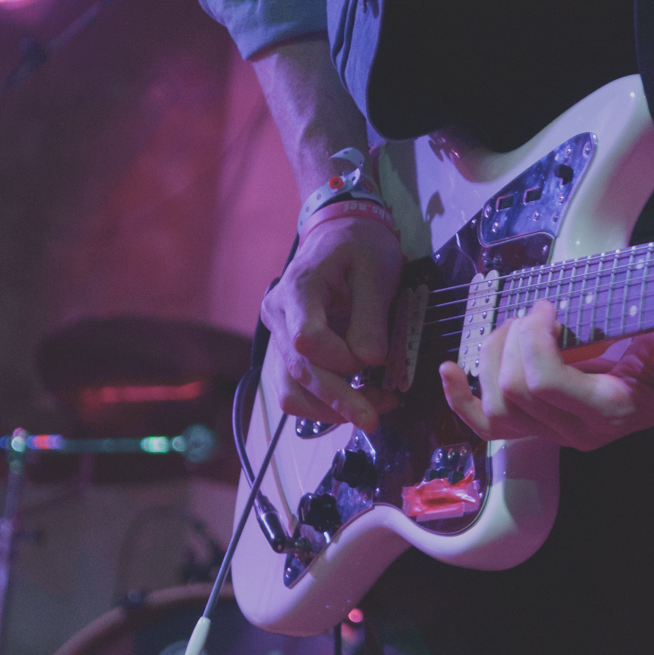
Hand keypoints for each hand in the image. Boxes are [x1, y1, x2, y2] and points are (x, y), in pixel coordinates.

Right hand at [261, 216, 402, 430]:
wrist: (339, 235)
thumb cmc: (360, 248)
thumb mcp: (376, 271)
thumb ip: (371, 316)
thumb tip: (371, 362)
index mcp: (297, 290)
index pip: (307, 340)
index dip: (341, 358)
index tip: (375, 359)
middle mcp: (277, 316)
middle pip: (298, 371)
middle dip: (338, 400)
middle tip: (374, 419)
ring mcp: (278, 337)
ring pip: (290, 390)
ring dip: (329, 409)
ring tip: (371, 412)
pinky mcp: (286, 352)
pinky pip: (295, 390)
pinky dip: (323, 404)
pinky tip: (355, 402)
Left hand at [439, 298, 653, 450]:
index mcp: (611, 412)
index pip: (542, 383)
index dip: (532, 338)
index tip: (550, 305)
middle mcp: (580, 430)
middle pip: (512, 393)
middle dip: (512, 342)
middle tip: (537, 311)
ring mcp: (559, 429)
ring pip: (496, 407)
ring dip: (493, 358)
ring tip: (518, 325)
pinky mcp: (546, 421)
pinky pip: (491, 425)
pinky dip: (461, 400)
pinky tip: (447, 371)